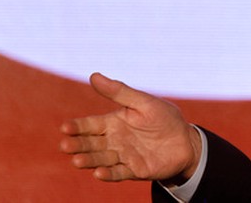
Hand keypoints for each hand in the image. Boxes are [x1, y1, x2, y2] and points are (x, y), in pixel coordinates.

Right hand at [59, 73, 201, 183]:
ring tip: (77, 161)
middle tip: (65, 145)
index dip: (77, 126)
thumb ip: (119, 92)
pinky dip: (108, 174)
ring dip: (89, 160)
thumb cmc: (163, 117)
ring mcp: (123, 156)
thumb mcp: (143, 102)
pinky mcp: (134, 170)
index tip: (65, 127)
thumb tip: (93, 75)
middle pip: (91, 143)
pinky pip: (119, 173)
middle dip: (78, 144)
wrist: (185, 140)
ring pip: (101, 159)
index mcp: (113, 122)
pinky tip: (98, 173)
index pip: (90, 125)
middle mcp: (114, 140)